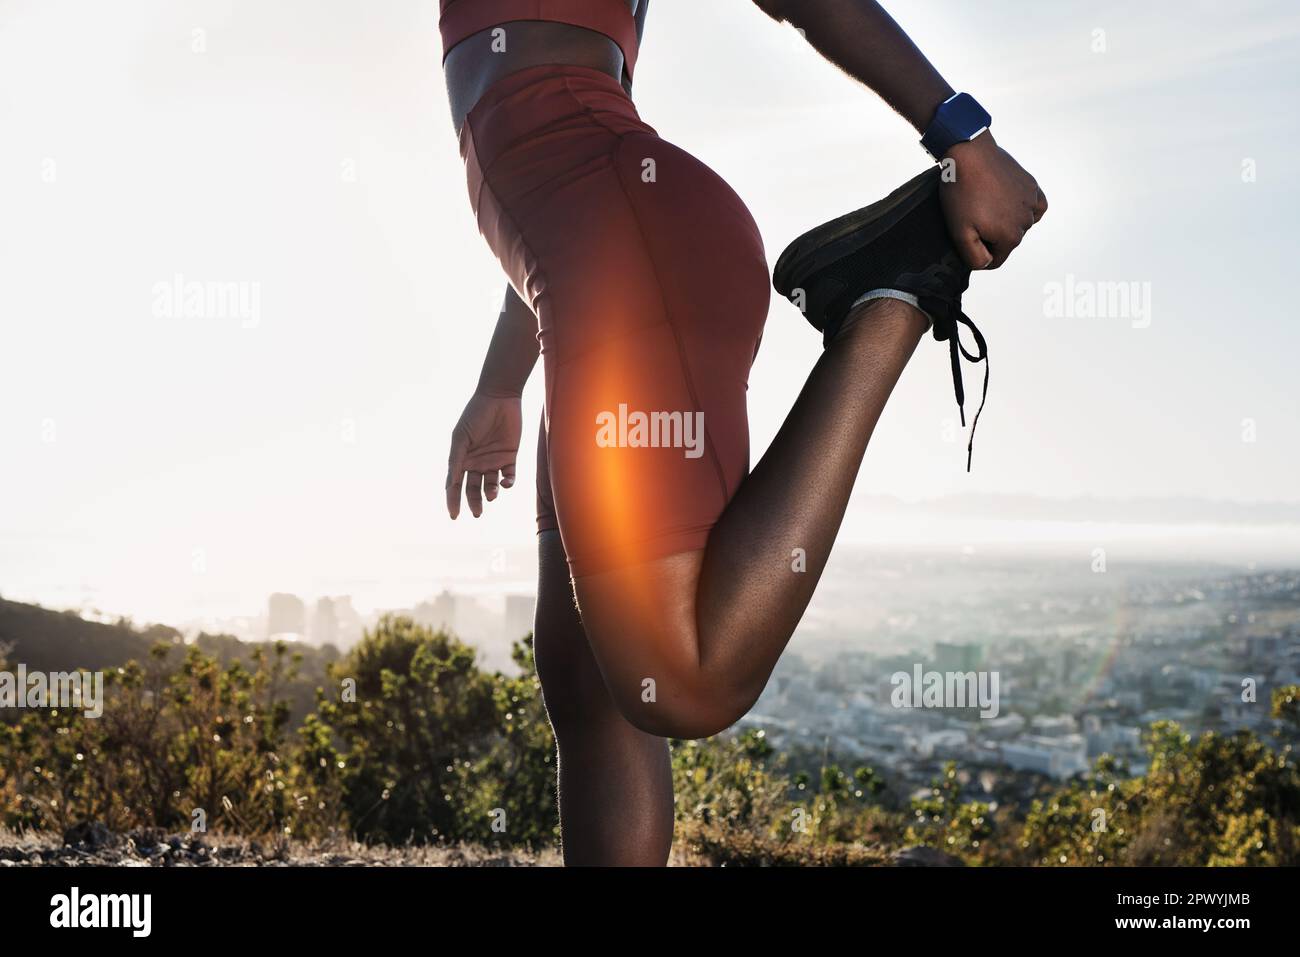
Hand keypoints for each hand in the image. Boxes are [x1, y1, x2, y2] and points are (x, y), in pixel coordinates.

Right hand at [445, 391, 522, 518]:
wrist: (499, 397)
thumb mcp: (461, 438)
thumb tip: (451, 483)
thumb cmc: (475, 415)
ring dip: (491, 493)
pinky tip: (505, 483)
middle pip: (474, 489)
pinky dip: (508, 483)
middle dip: (474, 502)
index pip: (455, 485)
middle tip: (477, 514)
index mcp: (461, 459)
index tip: (454, 516)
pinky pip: (509, 477)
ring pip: (492, 486)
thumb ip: (456, 460)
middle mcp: (477, 463)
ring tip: (491, 495)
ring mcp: (493, 461)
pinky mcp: (510, 457)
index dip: (453, 501)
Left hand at [940, 132, 1047, 269]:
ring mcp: (1031, 202)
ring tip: (986, 206)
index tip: (967, 238)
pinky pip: (1036, 206)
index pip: (996, 260)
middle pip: (1008, 242)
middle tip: (972, 218)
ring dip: (1006, 221)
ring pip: (1020, 224)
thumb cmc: (961, 194)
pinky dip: (1027, 209)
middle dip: (991, 236)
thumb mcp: (959, 232)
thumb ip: (975, 257)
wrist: (969, 155)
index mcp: (1010, 237)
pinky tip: (1012, 204)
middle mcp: (1026, 222)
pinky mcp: (1031, 186)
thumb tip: (988, 264)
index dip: (979, 254)